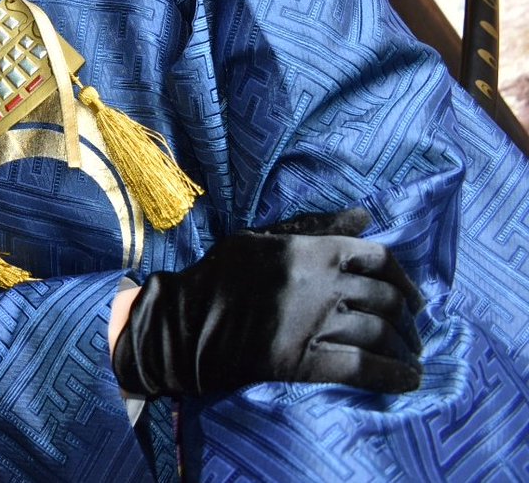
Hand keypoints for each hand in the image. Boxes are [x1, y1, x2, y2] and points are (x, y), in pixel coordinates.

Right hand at [112, 208, 423, 395]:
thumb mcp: (263, 239)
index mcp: (308, 250)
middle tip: (412, 333)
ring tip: (411, 359)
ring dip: (403, 349)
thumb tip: (365, 215)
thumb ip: (316, 227)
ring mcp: (311, 323)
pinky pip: (362, 368)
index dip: (403, 278)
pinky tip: (407, 382)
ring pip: (377, 333)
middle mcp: (317, 284)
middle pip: (384, 297)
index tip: (412, 298)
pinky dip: (392, 377)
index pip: (376, 257)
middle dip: (407, 319)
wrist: (185, 324)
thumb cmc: (222, 275)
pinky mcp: (303, 360)